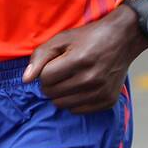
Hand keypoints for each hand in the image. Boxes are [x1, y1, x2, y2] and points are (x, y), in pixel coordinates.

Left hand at [22, 7, 147, 113]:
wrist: (122, 40)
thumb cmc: (88, 37)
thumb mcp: (62, 39)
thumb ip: (40, 56)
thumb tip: (26, 80)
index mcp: (79, 60)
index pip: (45, 78)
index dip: (44, 71)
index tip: (53, 64)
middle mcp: (91, 79)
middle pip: (52, 93)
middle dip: (50, 83)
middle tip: (61, 71)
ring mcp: (101, 92)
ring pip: (62, 104)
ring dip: (61, 93)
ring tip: (70, 79)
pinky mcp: (108, 101)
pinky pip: (78, 110)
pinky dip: (74, 101)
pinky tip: (81, 87)